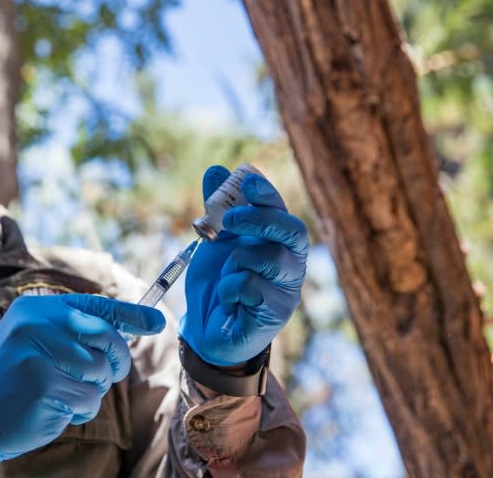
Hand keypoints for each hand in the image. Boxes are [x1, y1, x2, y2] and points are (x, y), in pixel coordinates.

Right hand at [0, 293, 164, 470]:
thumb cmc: (15, 376)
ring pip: (101, 372)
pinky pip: (89, 400)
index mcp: (37, 309)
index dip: (131, 314)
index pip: (96, 306)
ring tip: (65, 391)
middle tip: (105, 375)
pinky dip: (80, 411)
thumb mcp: (38, 341)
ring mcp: (38, 355)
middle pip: (106, 337)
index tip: (157, 321)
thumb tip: (135, 326)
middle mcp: (36, 325)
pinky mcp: (42, 387)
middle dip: (115, 361)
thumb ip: (77, 332)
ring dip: (93, 390)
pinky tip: (55, 407)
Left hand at [181, 165, 307, 365]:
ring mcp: (287, 289)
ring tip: (227, 275)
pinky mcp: (276, 313)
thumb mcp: (213, 243)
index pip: (281, 211)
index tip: (246, 181)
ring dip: (237, 261)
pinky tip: (228, 300)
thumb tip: (216, 170)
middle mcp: (290, 262)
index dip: (267, 193)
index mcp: (277, 242)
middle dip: (260, 219)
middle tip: (229, 219)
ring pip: (269, 258)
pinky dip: (230, 289)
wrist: (207, 330)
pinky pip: (251, 286)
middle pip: (292, 231)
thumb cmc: (217, 283)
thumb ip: (216, 209)